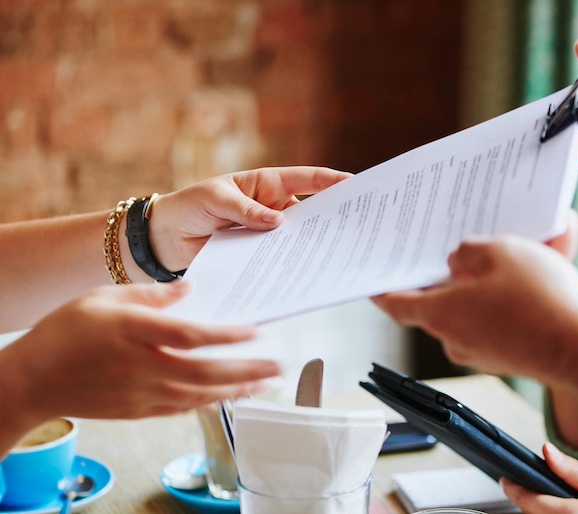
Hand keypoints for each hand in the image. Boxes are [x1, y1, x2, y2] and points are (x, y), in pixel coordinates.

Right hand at [1, 281, 279, 427]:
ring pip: (200, 394)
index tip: (256, 331)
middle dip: (247, 371)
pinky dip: (210, 403)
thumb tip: (190, 289)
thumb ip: (150, 293)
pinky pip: (183, 408)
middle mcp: (144, 366)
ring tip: (265, 384)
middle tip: (279, 366)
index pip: (192, 336)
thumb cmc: (66, 332)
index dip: (227, 335)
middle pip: (206, 371)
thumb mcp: (103, 297)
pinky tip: (229, 396)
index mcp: (135, 332)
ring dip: (236, 390)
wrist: (33, 380)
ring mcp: (142, 393)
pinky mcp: (139, 411)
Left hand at [149, 166, 351, 271]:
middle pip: (310, 211)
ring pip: (297, 238)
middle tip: (357, 226)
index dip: (331, 181)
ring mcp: (267, 234)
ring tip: (336, 254)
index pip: (306, 179)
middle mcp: (273, 208)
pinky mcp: (258, 255)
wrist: (165, 237)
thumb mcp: (216, 199)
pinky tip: (303, 272)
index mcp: (267, 184)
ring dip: (313, 245)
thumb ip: (246, 211)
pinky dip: (289, 265)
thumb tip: (279, 223)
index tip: (356, 184)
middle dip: (332, 217)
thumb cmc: (190, 206)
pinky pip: (278, 259)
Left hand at [374, 215, 577, 378]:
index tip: (372, 283)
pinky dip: (516, 296)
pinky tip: (543, 270)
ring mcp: (483, 351)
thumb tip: (458, 260)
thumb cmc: (540, 301)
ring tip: (526, 247)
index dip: (383, 290)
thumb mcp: (500, 253)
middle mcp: (456, 338)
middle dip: (457, 271)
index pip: (397, 303)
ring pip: (479, 306)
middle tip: (466, 246)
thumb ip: (469, 251)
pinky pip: (504, 318)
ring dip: (494, 280)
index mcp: (441, 314)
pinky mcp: (510, 356)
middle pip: (443, 300)